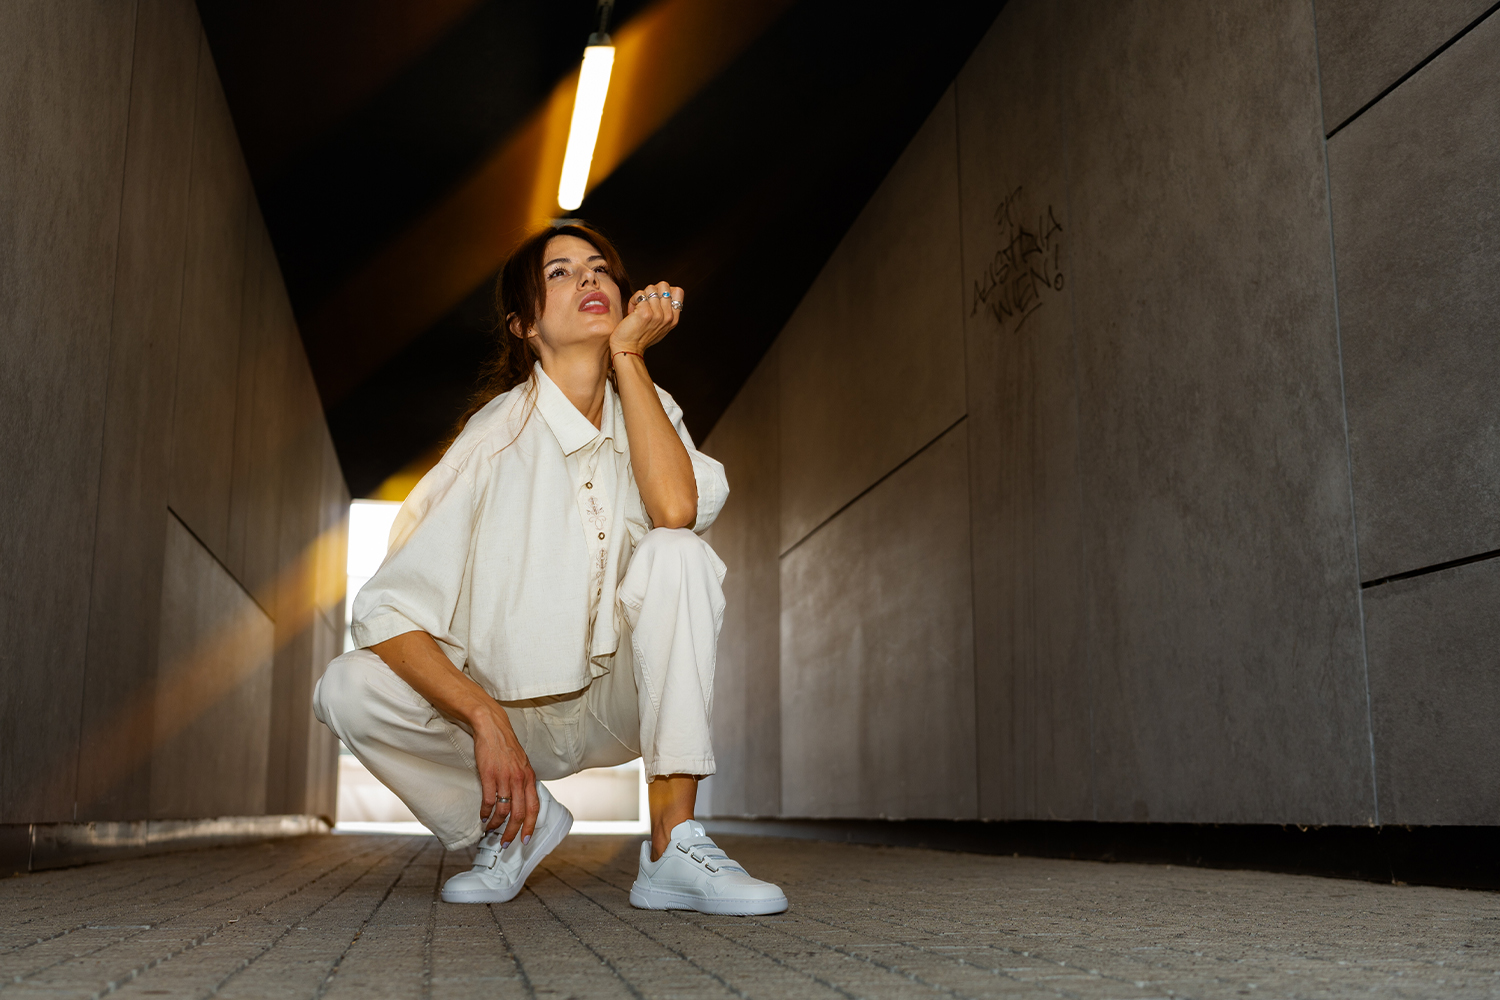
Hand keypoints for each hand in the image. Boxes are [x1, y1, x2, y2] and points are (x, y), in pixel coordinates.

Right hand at [472, 707, 538, 846]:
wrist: (493, 728)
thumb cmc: (506, 746)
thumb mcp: (522, 764)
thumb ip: (524, 781)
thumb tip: (524, 800)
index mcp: (529, 777)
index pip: (534, 808)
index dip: (530, 826)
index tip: (525, 840)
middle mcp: (519, 779)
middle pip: (519, 814)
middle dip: (512, 833)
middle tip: (505, 843)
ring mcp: (504, 778)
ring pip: (503, 810)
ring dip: (495, 824)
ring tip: (489, 830)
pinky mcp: (489, 775)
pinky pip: (488, 800)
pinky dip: (485, 812)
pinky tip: (482, 816)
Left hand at [611, 281, 683, 356]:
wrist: (628, 349)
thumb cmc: (640, 337)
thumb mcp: (661, 326)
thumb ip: (666, 311)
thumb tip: (666, 292)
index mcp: (673, 319)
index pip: (678, 291)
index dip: (665, 290)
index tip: (656, 300)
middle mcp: (668, 316)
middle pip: (664, 285)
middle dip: (652, 290)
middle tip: (646, 302)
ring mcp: (657, 315)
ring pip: (650, 288)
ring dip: (641, 296)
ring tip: (637, 308)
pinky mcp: (645, 312)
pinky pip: (639, 294)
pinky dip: (633, 301)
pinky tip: (631, 311)